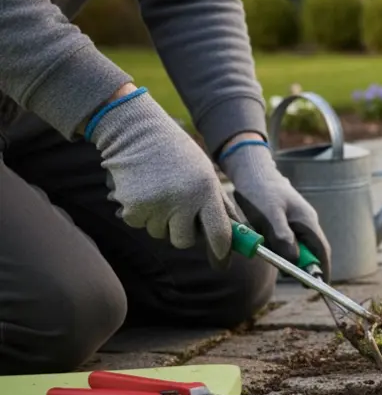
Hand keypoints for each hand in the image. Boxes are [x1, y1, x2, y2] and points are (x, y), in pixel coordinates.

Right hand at [85, 84, 239, 261]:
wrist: (137, 133)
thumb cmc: (177, 155)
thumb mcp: (206, 175)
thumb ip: (220, 206)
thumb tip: (235, 237)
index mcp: (206, 191)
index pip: (220, 234)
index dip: (221, 252)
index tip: (222, 261)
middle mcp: (183, 201)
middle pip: (185, 241)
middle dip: (183, 232)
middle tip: (178, 210)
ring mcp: (157, 206)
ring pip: (161, 234)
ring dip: (161, 221)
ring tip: (160, 192)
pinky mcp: (133, 208)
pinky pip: (140, 225)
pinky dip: (141, 214)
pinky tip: (143, 191)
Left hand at [218, 136, 331, 277]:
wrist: (252, 171)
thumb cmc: (261, 191)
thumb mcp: (270, 216)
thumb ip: (283, 238)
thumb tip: (294, 261)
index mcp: (308, 221)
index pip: (322, 251)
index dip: (323, 269)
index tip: (320, 285)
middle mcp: (307, 222)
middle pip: (311, 251)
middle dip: (301, 265)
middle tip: (287, 274)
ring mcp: (298, 220)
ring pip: (298, 246)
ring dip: (287, 254)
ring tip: (270, 251)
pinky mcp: (287, 219)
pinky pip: (287, 239)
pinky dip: (279, 246)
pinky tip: (266, 242)